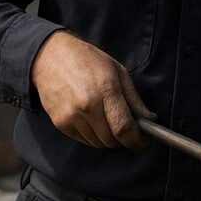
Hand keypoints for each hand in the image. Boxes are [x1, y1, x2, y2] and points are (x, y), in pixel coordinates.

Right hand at [30, 30, 156, 149]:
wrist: (51, 56)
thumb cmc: (88, 60)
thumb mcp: (118, 71)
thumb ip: (134, 99)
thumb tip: (150, 120)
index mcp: (106, 90)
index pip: (124, 128)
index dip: (137, 141)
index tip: (143, 142)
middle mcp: (87, 106)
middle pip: (112, 140)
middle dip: (124, 139)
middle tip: (127, 128)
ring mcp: (72, 116)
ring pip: (98, 143)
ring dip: (108, 138)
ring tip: (107, 119)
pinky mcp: (61, 123)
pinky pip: (84, 140)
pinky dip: (93, 136)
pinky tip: (93, 119)